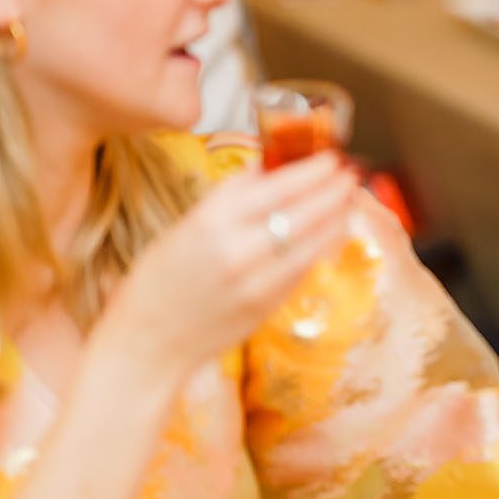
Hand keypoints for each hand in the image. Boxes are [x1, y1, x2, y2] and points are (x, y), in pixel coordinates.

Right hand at [96, 152, 359, 379]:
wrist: (146, 342)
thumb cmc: (159, 279)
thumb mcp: (187, 225)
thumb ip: (232, 196)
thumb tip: (270, 164)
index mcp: (211, 219)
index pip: (277, 184)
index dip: (312, 169)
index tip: (330, 157)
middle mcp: (237, 247)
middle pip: (304, 209)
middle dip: (335, 187)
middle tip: (351, 172)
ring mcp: (256, 279)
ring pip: (314, 239)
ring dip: (339, 215)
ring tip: (350, 198)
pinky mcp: (268, 305)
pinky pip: (306, 267)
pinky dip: (325, 246)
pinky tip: (334, 232)